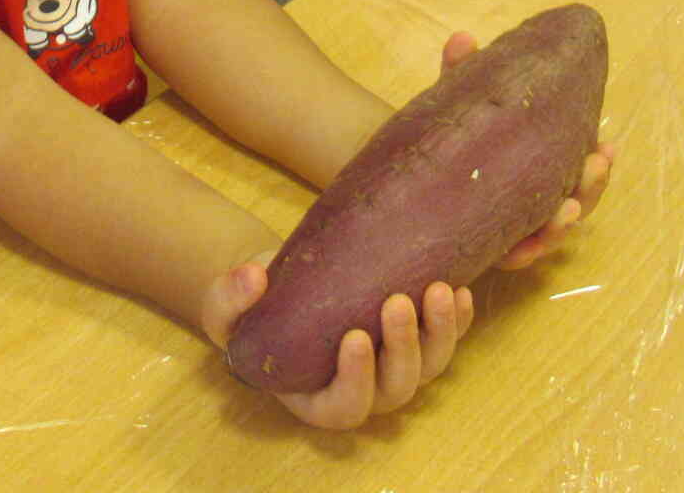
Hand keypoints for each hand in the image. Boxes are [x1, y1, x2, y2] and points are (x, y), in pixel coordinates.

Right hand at [204, 263, 472, 429]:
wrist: (281, 287)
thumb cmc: (251, 311)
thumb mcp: (223, 311)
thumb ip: (229, 300)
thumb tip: (253, 276)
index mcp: (317, 398)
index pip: (345, 407)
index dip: (356, 379)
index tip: (355, 336)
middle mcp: (364, 390)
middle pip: (396, 388)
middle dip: (403, 347)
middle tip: (398, 301)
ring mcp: (393, 366)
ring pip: (429, 367)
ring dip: (440, 332)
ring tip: (439, 289)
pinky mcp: (413, 337)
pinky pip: (445, 339)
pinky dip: (458, 320)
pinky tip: (460, 290)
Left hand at [440, 32, 615, 270]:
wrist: (392, 183)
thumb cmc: (436, 142)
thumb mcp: (452, 108)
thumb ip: (457, 76)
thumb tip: (463, 39)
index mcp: (529, 174)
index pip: (571, 174)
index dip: (594, 167)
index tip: (608, 147)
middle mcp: (523, 209)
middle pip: (571, 207)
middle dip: (589, 191)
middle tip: (595, 165)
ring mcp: (503, 233)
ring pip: (546, 237)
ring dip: (563, 226)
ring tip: (568, 209)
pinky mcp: (476, 250)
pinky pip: (506, 258)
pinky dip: (522, 252)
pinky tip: (529, 246)